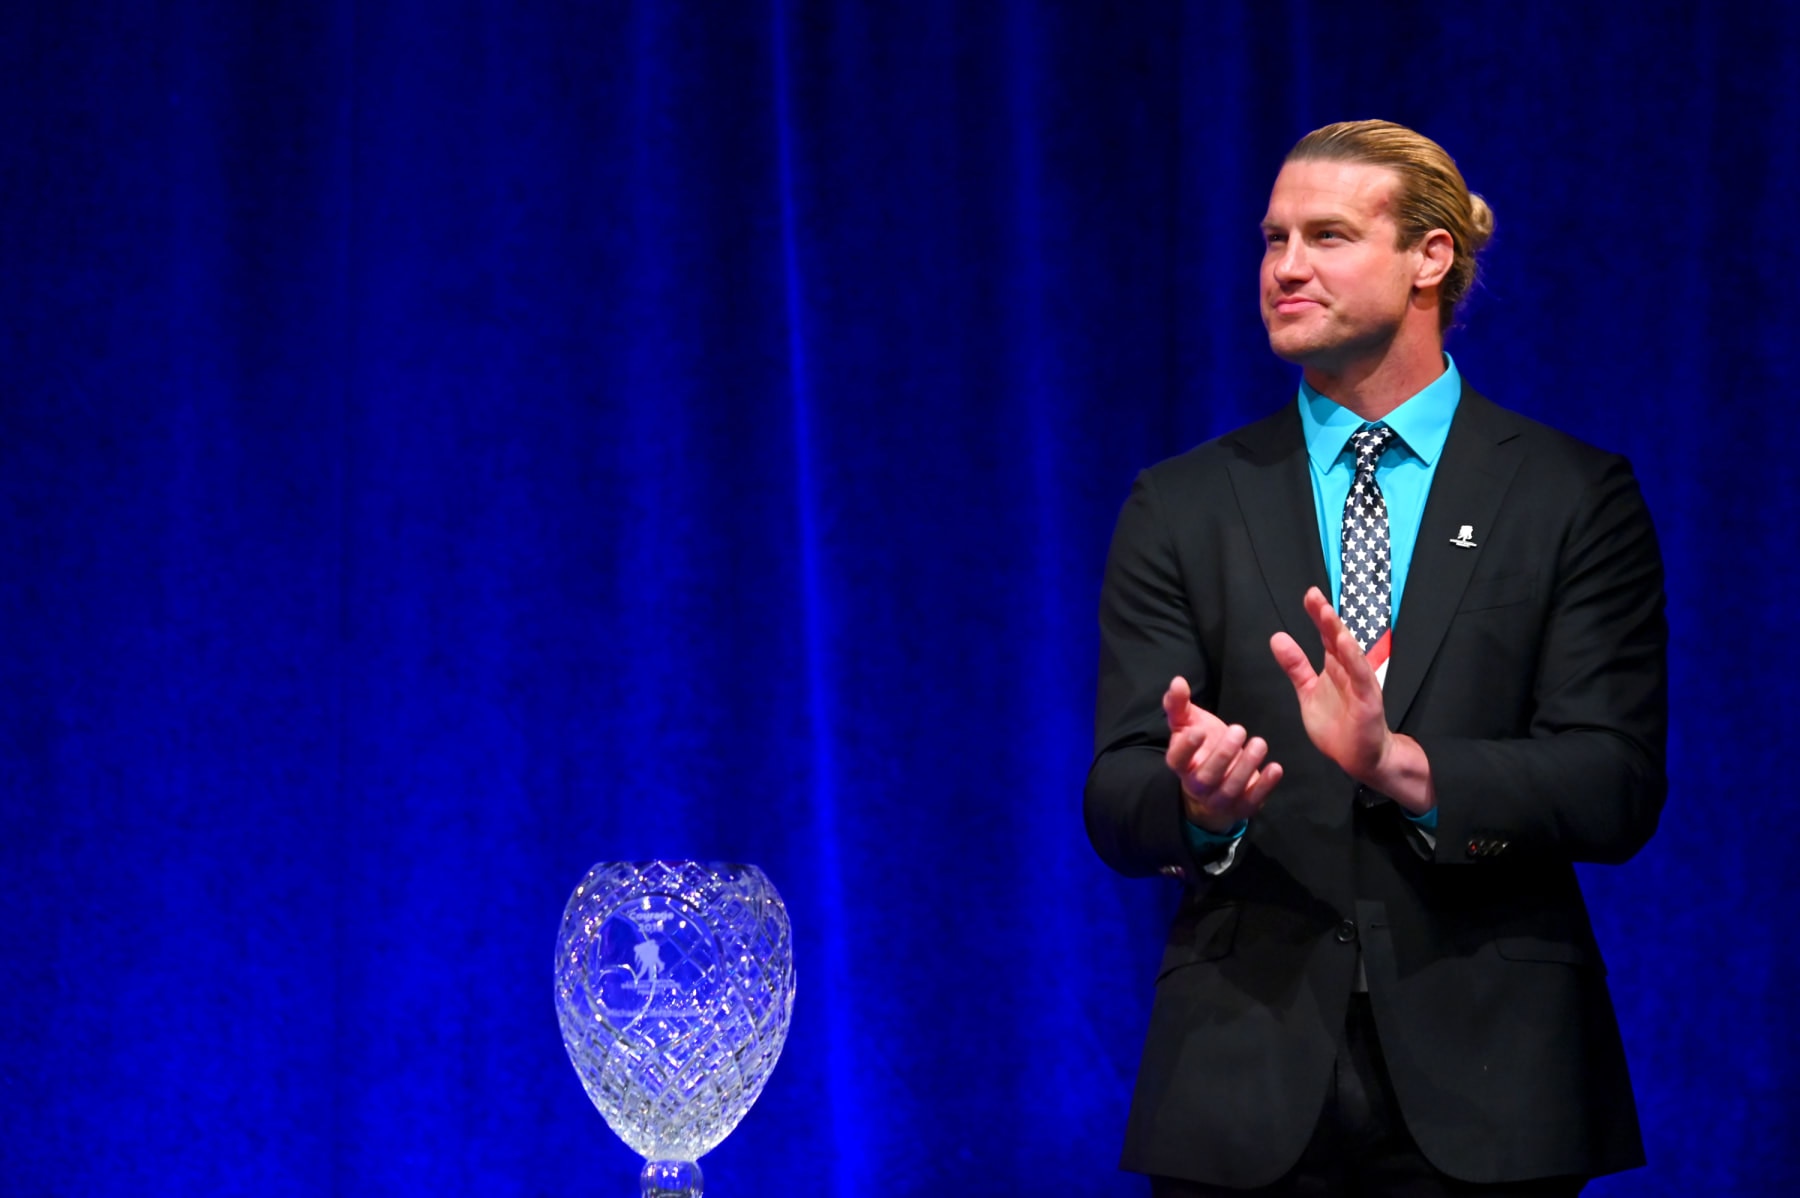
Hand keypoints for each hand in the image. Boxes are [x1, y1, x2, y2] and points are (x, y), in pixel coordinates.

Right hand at [1162, 675, 1283, 831]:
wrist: (1215, 784)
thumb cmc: (1202, 746)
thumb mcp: (1188, 724)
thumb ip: (1179, 704)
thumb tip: (1177, 681)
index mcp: (1182, 765)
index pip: (1177, 760)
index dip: (1186, 748)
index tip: (1199, 731)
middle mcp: (1198, 786)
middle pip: (1206, 776)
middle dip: (1223, 754)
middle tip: (1239, 729)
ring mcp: (1219, 800)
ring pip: (1230, 789)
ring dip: (1246, 766)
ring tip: (1259, 743)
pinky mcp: (1241, 807)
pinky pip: (1252, 801)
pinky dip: (1265, 786)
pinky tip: (1275, 767)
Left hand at [1268, 587, 1434, 814]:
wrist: (1361, 758)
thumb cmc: (1337, 726)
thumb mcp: (1308, 693)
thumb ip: (1295, 667)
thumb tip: (1277, 638)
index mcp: (1335, 667)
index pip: (1326, 636)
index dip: (1318, 616)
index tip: (1309, 595)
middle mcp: (1349, 670)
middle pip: (1337, 638)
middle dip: (1326, 616)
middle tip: (1313, 595)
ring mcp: (1361, 684)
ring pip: (1350, 653)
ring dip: (1338, 632)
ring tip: (1326, 613)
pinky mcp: (1369, 701)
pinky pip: (1361, 676)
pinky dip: (1354, 659)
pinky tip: (1345, 643)